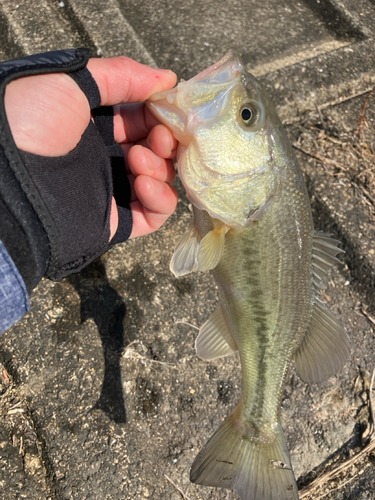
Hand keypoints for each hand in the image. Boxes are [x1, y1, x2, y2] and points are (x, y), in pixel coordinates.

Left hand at [4, 56, 177, 239]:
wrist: (3, 178)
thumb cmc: (28, 122)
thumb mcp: (70, 81)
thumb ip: (121, 75)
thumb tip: (168, 79)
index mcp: (91, 125)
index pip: (139, 119)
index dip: (159, 113)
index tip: (172, 108)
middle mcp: (103, 158)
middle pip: (153, 150)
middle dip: (164, 141)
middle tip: (161, 136)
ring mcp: (110, 191)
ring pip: (158, 181)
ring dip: (160, 167)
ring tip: (139, 158)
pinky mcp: (115, 221)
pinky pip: (152, 215)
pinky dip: (160, 199)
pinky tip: (145, 183)